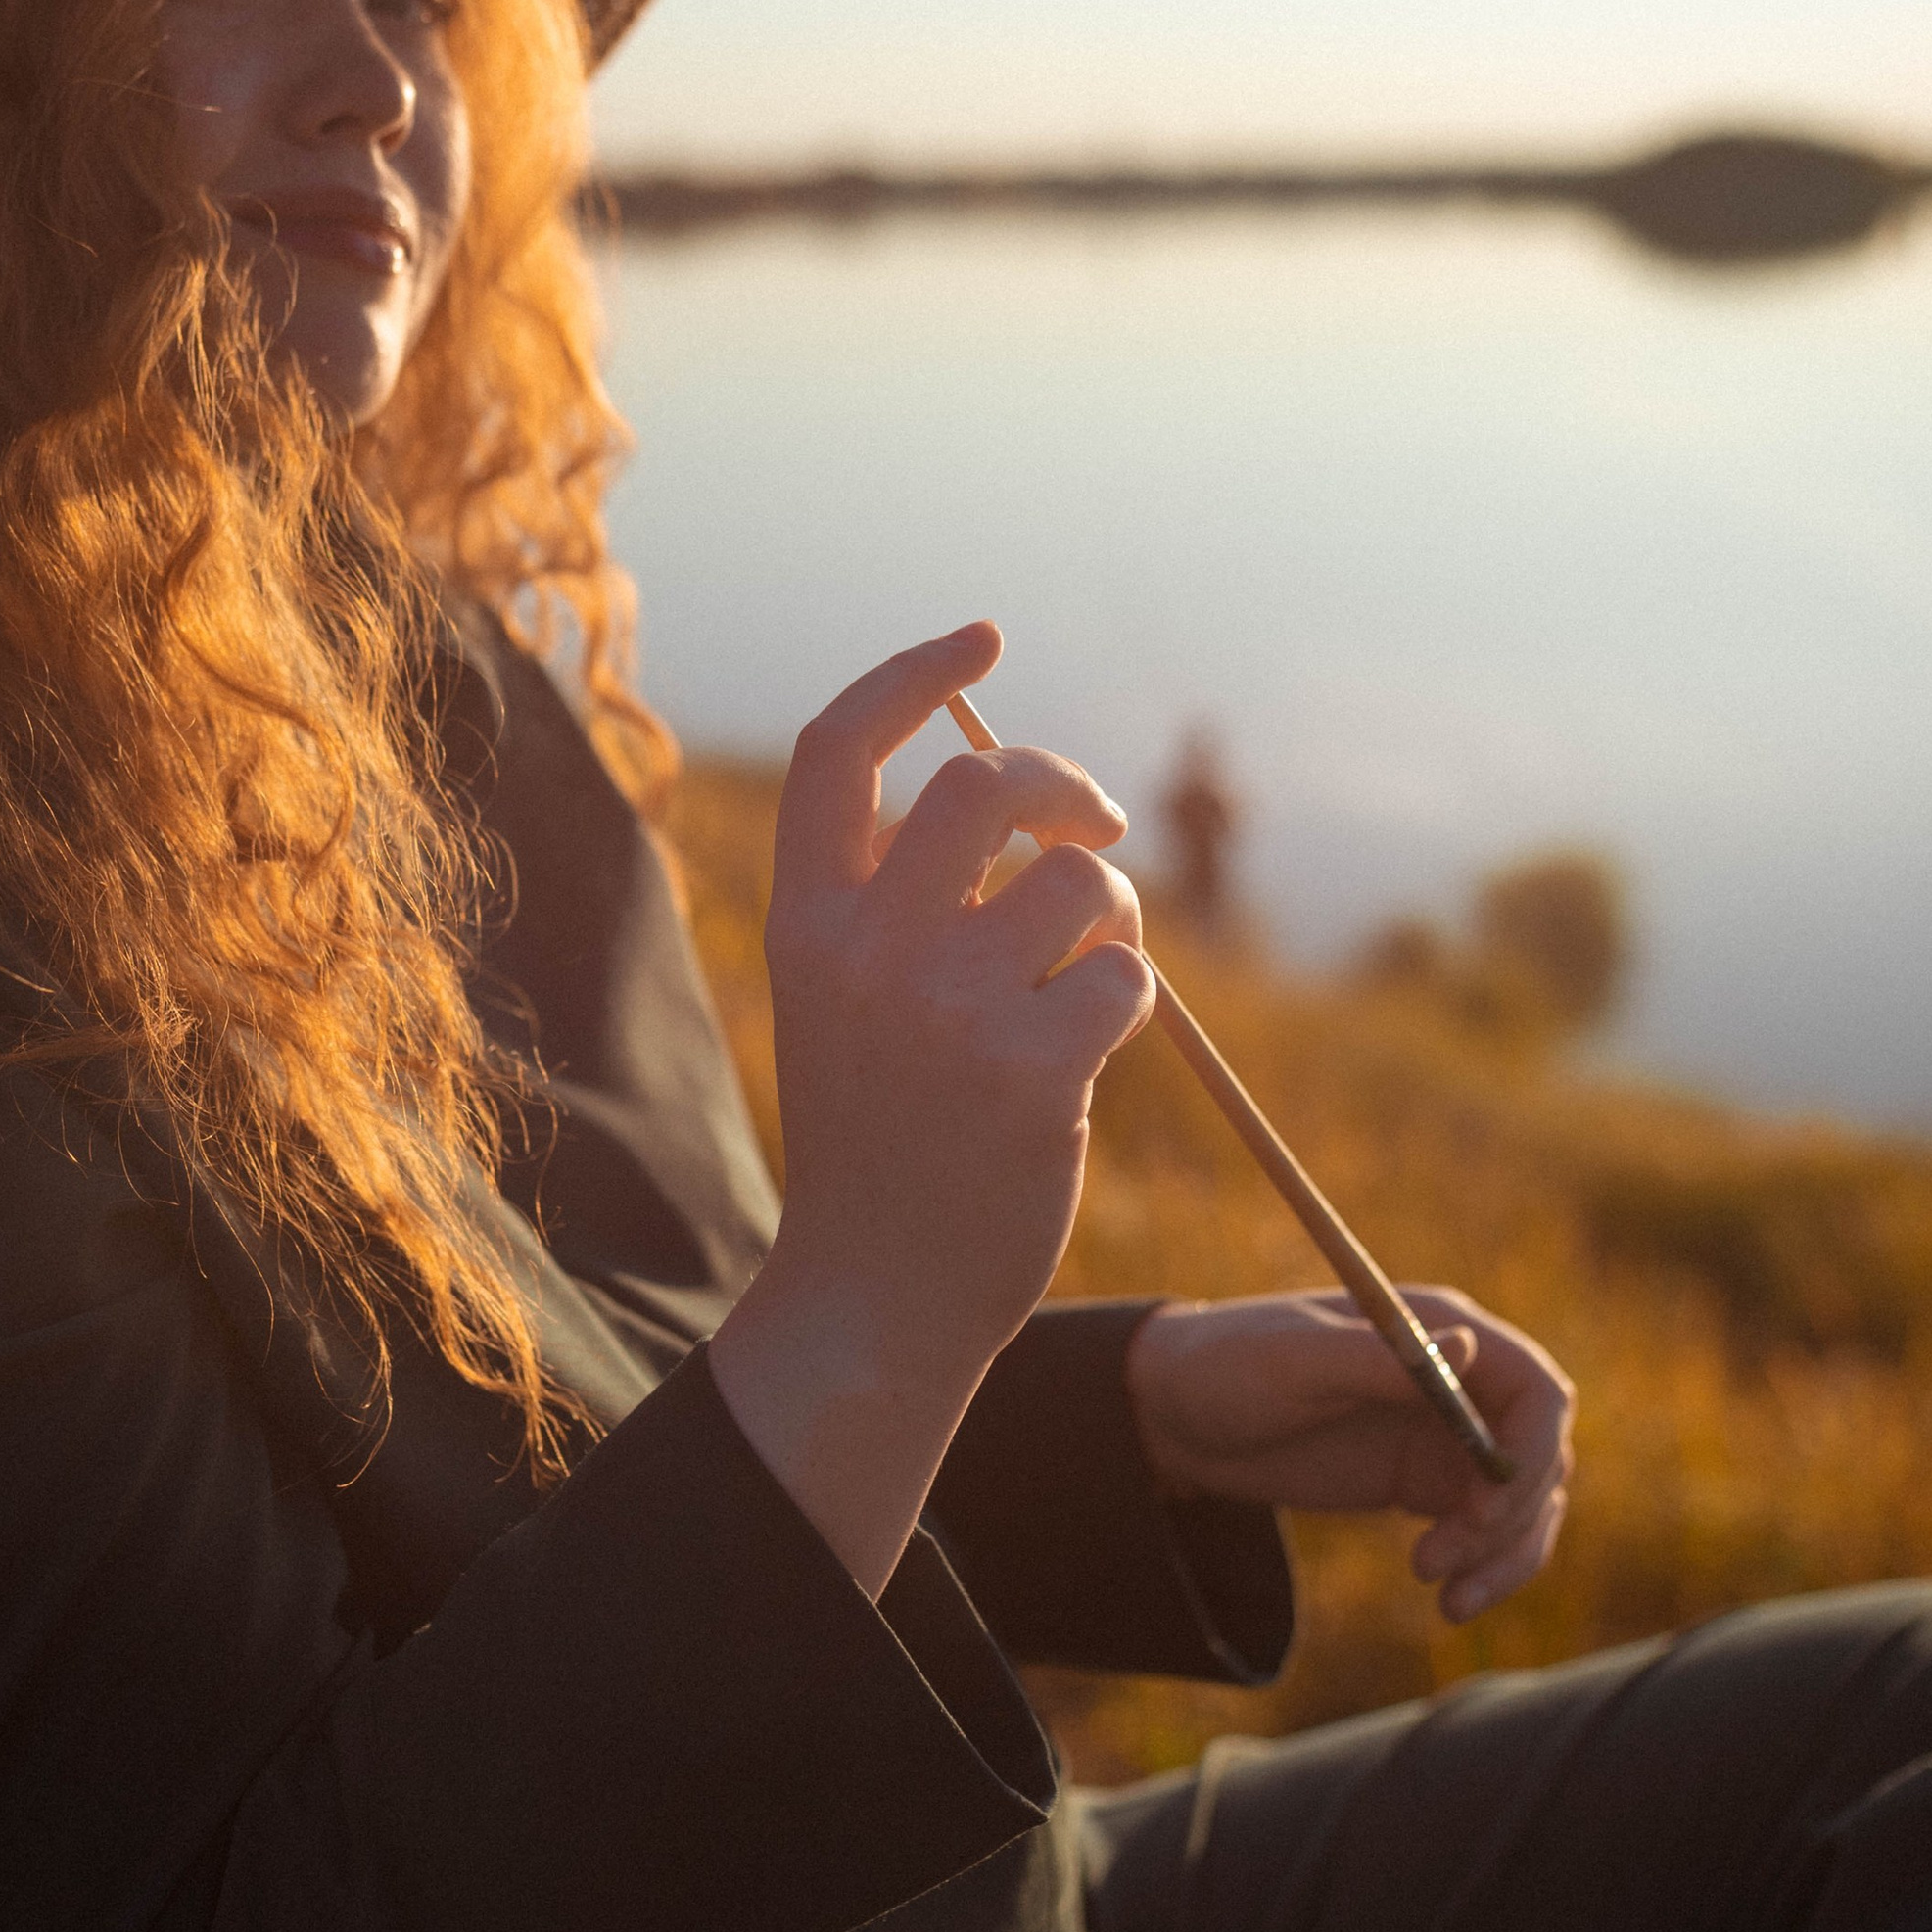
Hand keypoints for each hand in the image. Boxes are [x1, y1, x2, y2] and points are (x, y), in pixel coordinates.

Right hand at [711, 623, 1155, 1595]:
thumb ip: (899, 896)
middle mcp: (866, 953)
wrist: (879, 1295)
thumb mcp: (846, 1001)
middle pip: (981, 786)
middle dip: (1061, 787)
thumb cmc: (881, 1136)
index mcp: (803, 924)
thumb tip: (1016, 783)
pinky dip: (1127, 995)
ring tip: (1087, 971)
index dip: (911, 674)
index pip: (839, 750)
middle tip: (1092, 828)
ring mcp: (949, 1013)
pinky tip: (1091, 1044)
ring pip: (1078, 880)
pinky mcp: (1033, 1074)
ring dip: (1110, 912)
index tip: (981, 636)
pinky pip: (1123, 974)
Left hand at [1126, 1287, 1573, 1623]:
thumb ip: (1381, 1360)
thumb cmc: (1228, 1366)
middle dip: (1512, 1517)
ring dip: (1505, 1556)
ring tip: (1446, 1597)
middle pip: (1541, 1455)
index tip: (1482, 1508)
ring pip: (1525, 1503)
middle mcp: (1460, 1380)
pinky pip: (1486, 1531)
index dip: (1531, 1452)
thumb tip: (1472, 1346)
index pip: (1537, 1390)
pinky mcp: (1424, 1483)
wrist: (1175, 1416)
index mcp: (1440, 1329)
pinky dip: (1484, 1568)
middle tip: (1445, 1558)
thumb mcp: (1293, 1363)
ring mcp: (1446, 1434)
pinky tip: (1446, 1599)